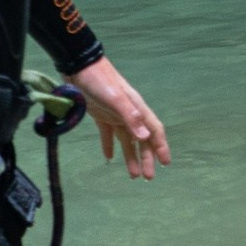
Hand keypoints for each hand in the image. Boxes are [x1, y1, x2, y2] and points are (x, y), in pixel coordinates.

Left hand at [65, 57, 170, 181]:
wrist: (79, 67)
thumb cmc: (100, 81)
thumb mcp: (115, 99)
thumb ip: (130, 117)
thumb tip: (145, 138)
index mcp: (136, 108)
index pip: (154, 131)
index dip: (161, 147)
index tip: (165, 163)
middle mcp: (129, 113)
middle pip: (142, 139)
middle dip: (146, 158)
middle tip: (148, 178)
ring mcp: (115, 114)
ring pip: (126, 140)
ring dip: (130, 157)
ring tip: (132, 176)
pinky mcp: (101, 115)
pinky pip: (108, 134)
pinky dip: (109, 146)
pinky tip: (109, 158)